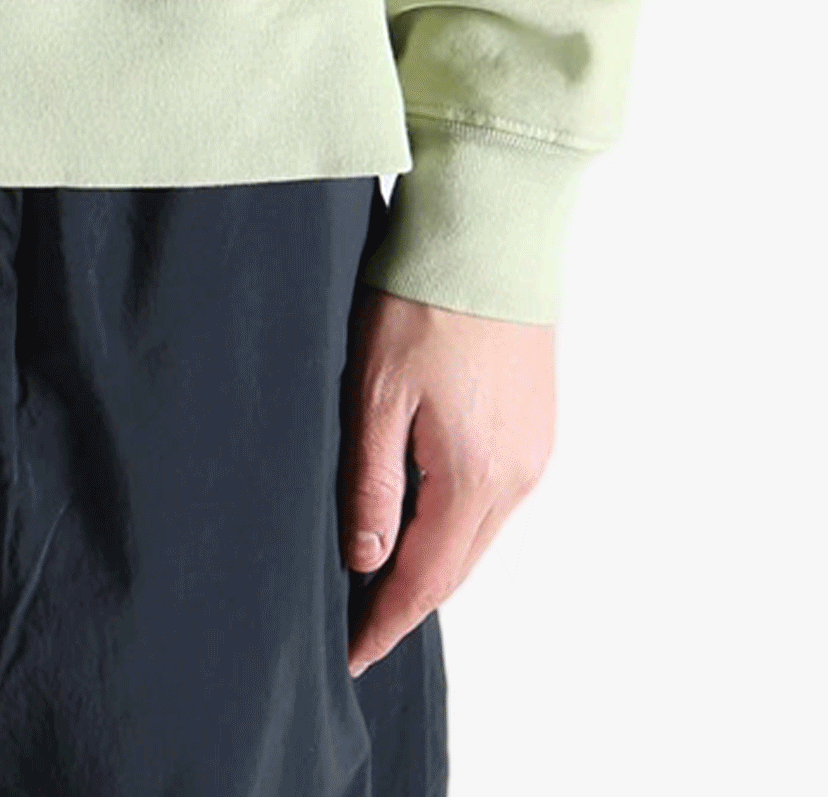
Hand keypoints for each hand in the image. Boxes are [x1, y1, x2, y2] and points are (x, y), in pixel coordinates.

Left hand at [338, 282, 555, 677]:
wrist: (488, 234)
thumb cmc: (423, 300)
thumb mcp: (376, 392)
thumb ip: (372, 483)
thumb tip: (367, 560)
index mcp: (474, 477)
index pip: (426, 579)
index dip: (386, 622)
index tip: (351, 654)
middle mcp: (517, 477)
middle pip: (457, 566)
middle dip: (409, 601)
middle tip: (360, 627)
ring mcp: (534, 452)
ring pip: (478, 534)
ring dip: (436, 562)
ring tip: (383, 580)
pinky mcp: (537, 426)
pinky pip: (495, 500)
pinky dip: (459, 524)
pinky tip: (428, 518)